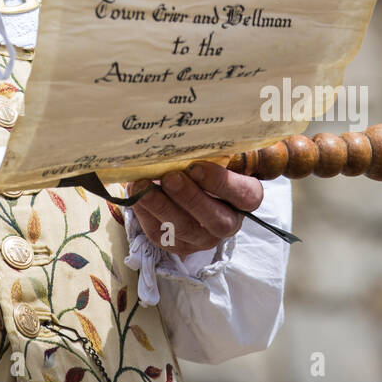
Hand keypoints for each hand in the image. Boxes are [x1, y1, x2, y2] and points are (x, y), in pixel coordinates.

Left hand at [128, 162, 263, 259]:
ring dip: (162, 206)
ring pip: (184, 229)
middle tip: (170, 178)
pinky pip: (161, 234)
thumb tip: (191, 136)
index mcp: (244, 198)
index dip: (221, 183)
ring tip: (144, 187)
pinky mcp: (176, 244)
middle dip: (190, 198)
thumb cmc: (204, 164)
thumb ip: (212, 149)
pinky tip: (136, 194)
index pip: (244, 196)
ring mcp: (202, 238)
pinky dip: (145, 213)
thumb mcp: (215, 154)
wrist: (185, 184)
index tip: (196, 167)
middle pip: (215, 219)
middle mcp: (227, 223)